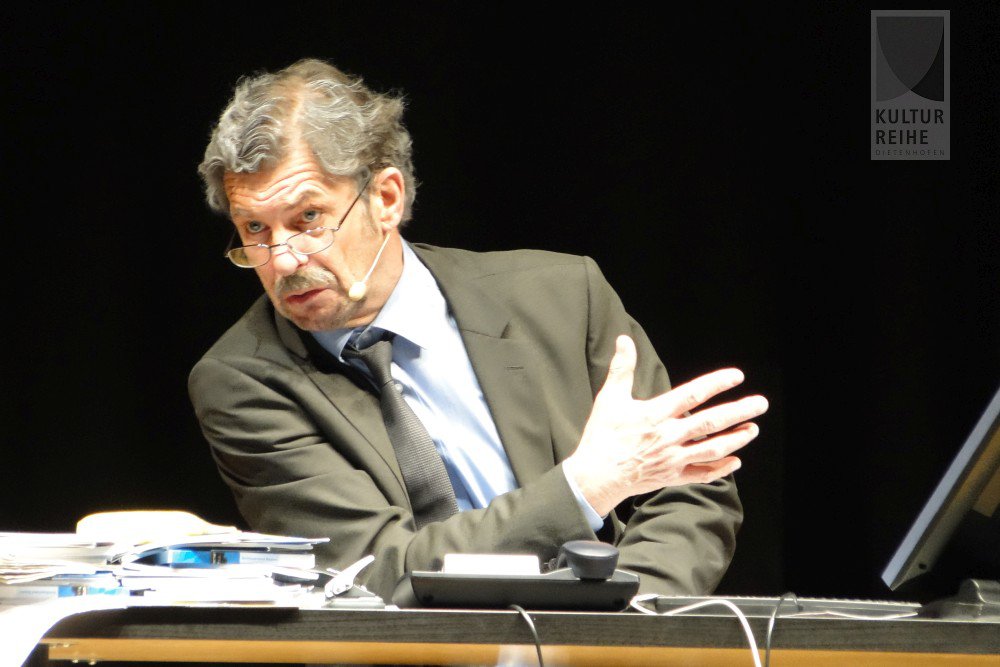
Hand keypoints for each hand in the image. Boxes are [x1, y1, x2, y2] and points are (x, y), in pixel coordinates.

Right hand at [564, 335, 767, 516]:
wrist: (596, 477)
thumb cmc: (602, 436)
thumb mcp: (609, 398)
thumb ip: (621, 368)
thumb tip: (624, 340)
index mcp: (655, 415)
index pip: (693, 394)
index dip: (717, 383)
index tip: (737, 376)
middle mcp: (669, 437)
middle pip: (711, 422)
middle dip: (739, 411)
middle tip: (761, 403)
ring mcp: (673, 458)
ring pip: (712, 449)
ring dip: (736, 439)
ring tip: (753, 429)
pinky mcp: (673, 476)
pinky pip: (702, 473)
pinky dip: (721, 469)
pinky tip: (736, 461)